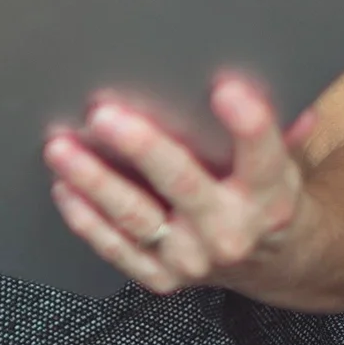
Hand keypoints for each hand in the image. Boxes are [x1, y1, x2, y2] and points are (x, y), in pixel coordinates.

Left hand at [42, 75, 318, 294]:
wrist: (274, 265)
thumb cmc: (267, 194)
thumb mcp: (282, 161)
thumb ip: (271, 125)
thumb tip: (261, 68)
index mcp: (270, 197)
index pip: (262, 157)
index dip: (248, 124)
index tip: (225, 87)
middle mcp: (230, 233)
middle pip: (184, 185)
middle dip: (142, 148)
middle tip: (102, 114)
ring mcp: (192, 260)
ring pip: (136, 217)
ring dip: (94, 181)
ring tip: (60, 148)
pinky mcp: (162, 276)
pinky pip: (117, 247)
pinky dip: (86, 219)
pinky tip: (64, 187)